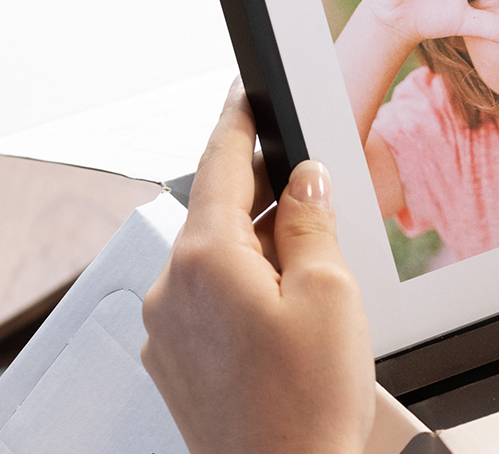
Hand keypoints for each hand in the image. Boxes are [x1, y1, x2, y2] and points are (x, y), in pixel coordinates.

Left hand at [141, 81, 373, 453]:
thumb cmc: (305, 406)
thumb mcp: (330, 291)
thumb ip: (312, 220)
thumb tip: (305, 179)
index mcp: (205, 259)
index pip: (219, 165)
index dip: (239, 122)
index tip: (244, 93)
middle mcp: (172, 290)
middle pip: (220, 214)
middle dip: (268, 202)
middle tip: (317, 205)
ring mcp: (169, 332)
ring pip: (216, 261)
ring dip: (260, 254)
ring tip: (315, 287)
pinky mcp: (176, 365)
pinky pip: (209, 303)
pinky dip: (245, 292)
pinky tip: (287, 321)